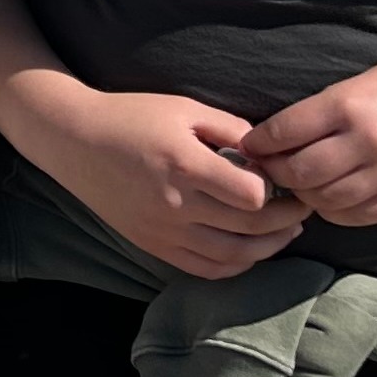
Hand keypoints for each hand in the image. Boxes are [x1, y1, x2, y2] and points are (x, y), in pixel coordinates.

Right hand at [25, 87, 308, 279]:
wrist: (73, 139)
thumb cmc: (130, 116)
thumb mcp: (183, 107)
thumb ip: (230, 129)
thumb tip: (270, 153)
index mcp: (184, 165)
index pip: (252, 195)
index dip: (277, 189)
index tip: (285, 177)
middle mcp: (174, 204)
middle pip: (249, 228)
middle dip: (287, 220)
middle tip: (303, 206)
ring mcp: (162, 230)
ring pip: (232, 256)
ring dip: (268, 248)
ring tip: (285, 233)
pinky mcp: (152, 244)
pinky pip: (204, 268)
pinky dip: (235, 265)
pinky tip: (250, 251)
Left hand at [241, 51, 376, 227]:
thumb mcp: (367, 81)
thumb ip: (326, 110)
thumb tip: (278, 136)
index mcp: (351, 104)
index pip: (284, 132)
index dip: (259, 143)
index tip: (249, 146)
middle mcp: (368, 141)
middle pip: (299, 172)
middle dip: (276, 173)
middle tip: (268, 169)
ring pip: (324, 199)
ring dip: (304, 195)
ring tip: (299, 183)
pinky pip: (357, 215)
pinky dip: (335, 210)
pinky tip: (330, 196)